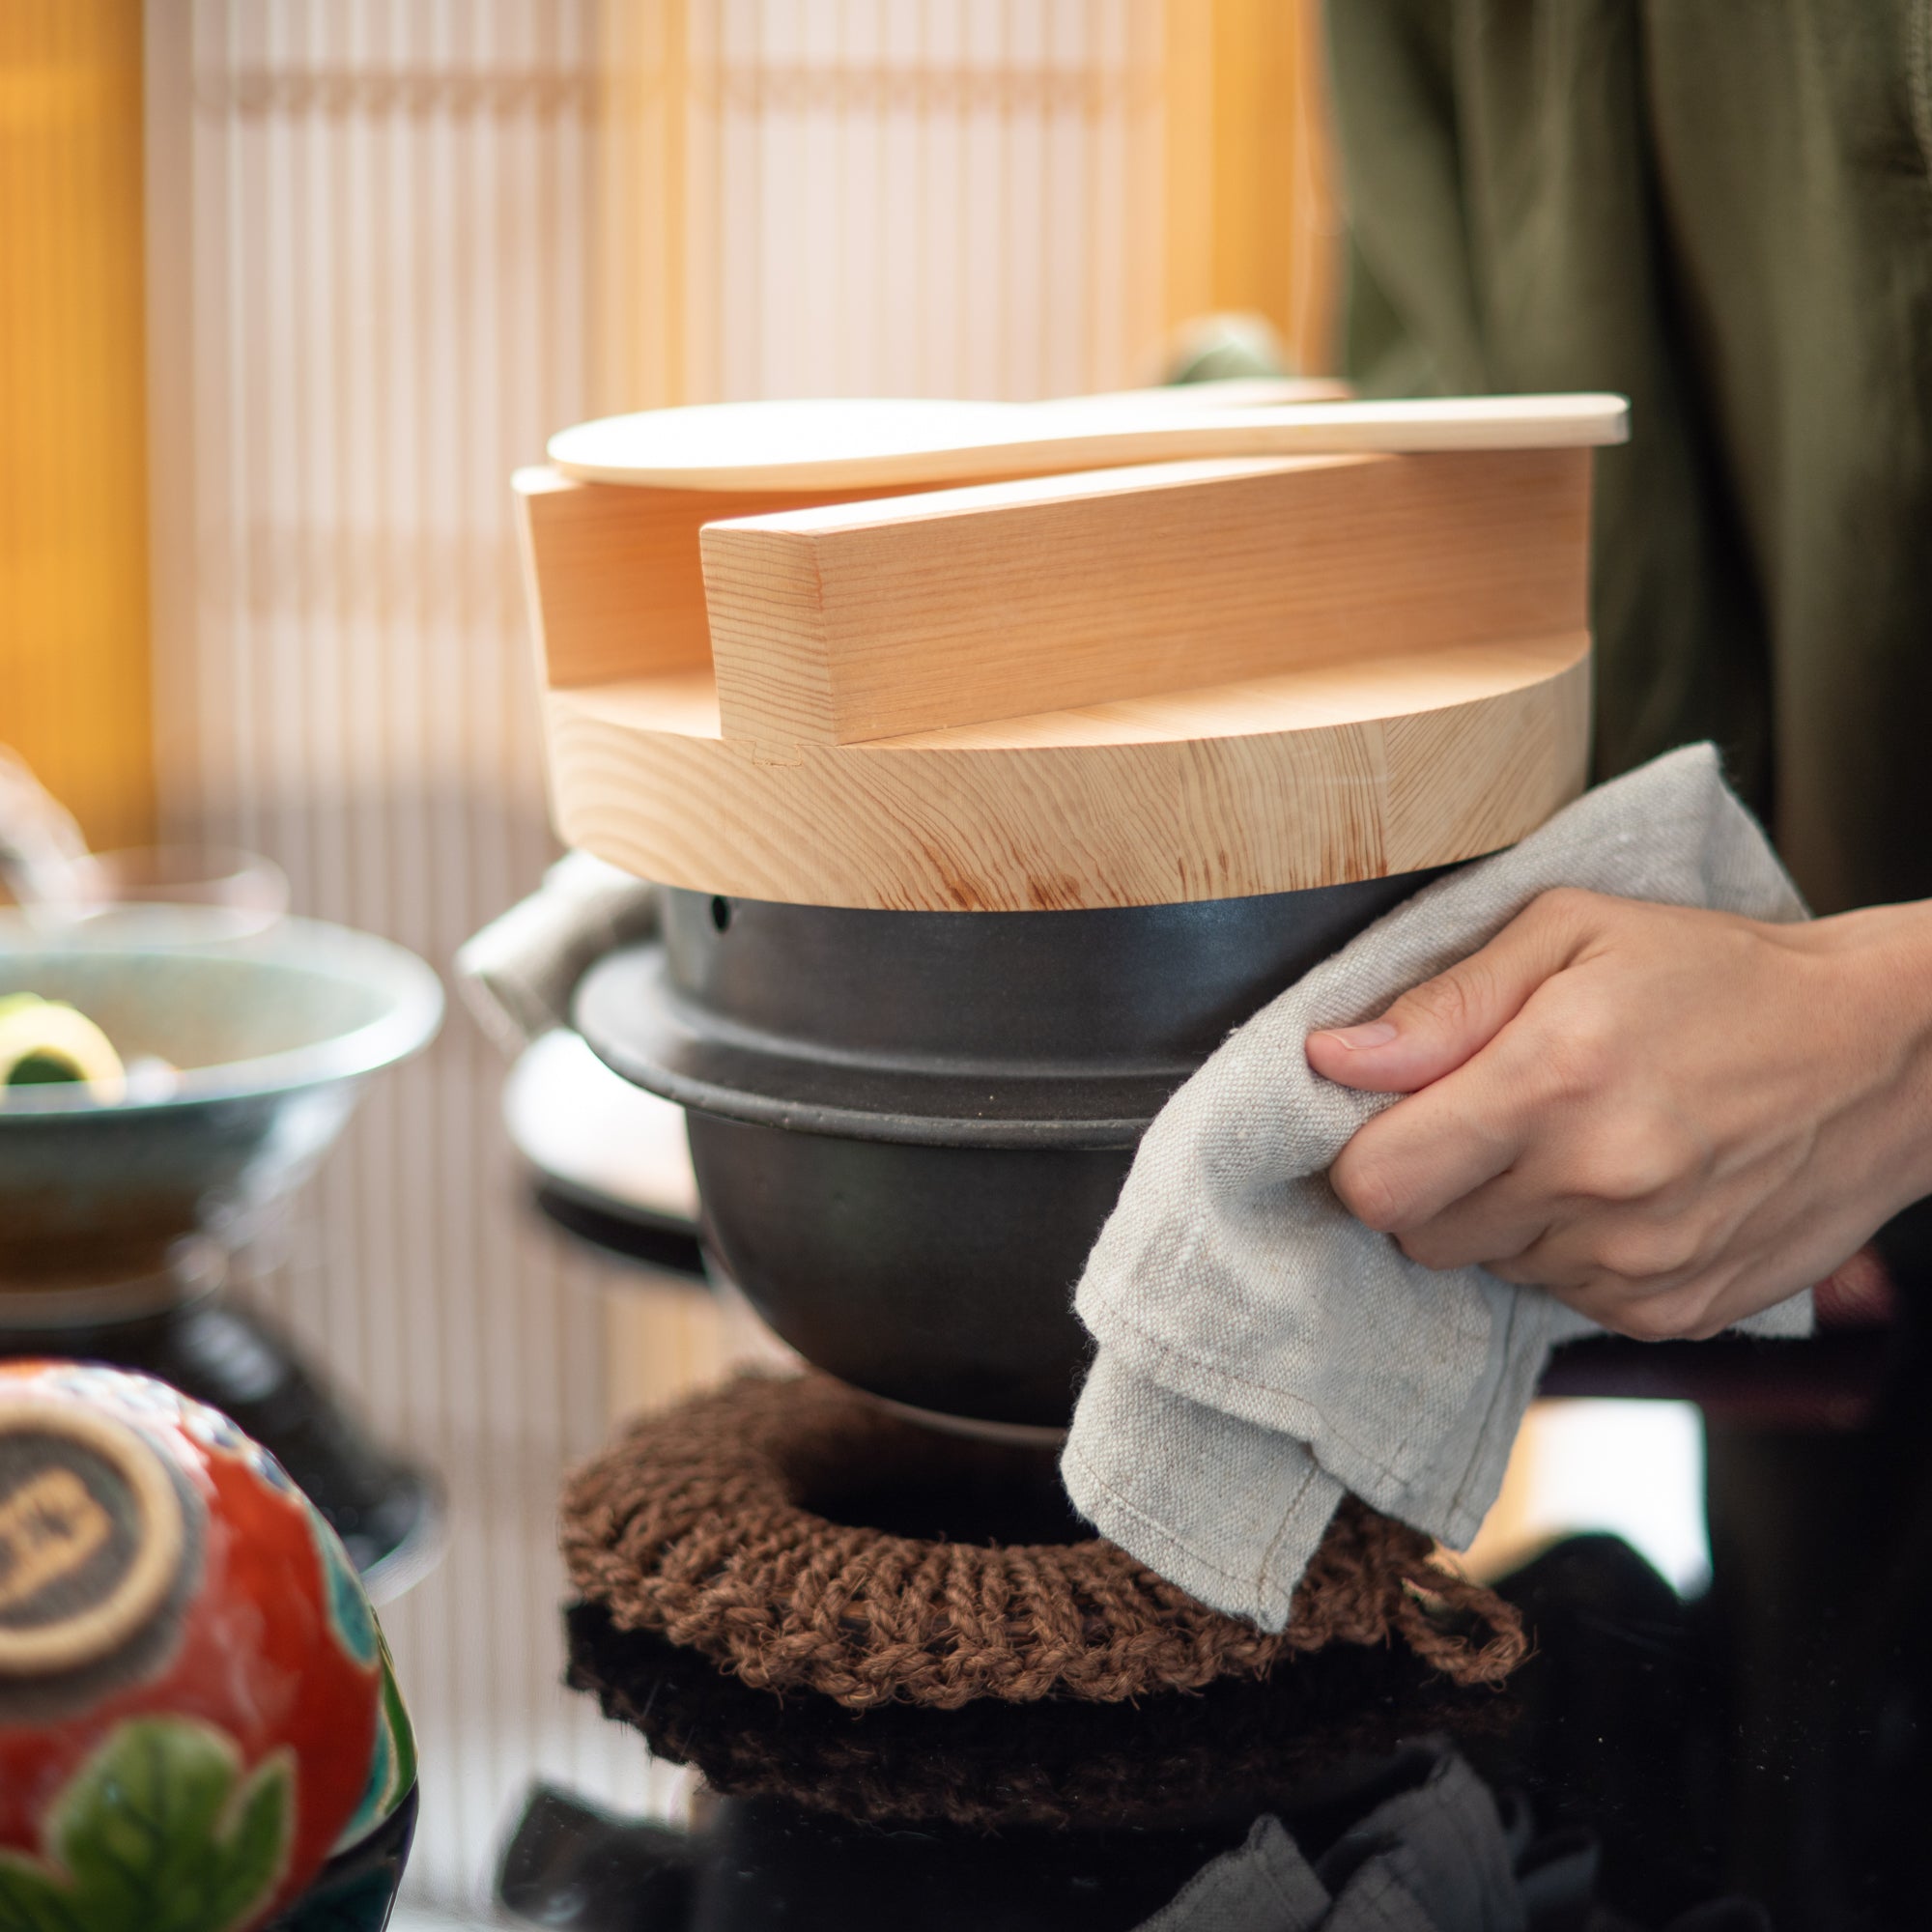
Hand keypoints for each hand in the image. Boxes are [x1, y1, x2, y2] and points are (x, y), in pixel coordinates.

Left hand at [1304, 888, 1931, 1339]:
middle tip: (1488, 1120)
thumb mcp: (1570, 932)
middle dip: (1430, 1182)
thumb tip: (1330, 1057)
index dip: (1363, 1153)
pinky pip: (1559, 1297)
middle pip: (1419, 1235)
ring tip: (1571, 1142)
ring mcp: (1639, 1262)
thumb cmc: (1715, 975)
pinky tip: (1621, 1189)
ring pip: (1488, 1267)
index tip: (1389, 1120)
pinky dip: (1566, 1251)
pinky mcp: (1674, 1310)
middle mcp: (1594, 1185)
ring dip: (1501, 1217)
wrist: (1883, 1055)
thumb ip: (1442, 1002)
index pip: (1377, 1183)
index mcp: (1552, 1081)